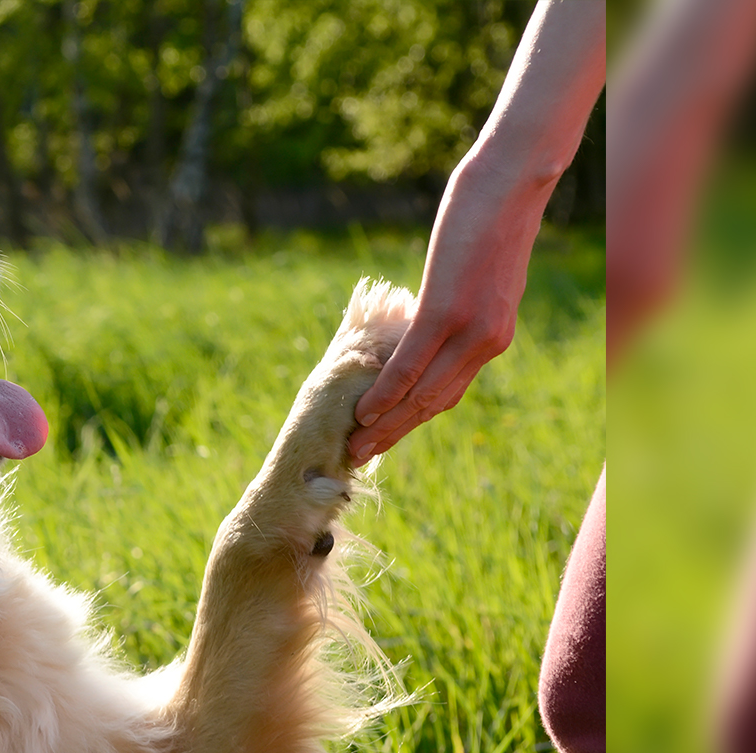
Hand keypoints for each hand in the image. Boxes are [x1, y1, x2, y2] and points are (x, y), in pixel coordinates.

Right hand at [347, 0, 604, 464]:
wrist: (514, 180)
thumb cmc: (493, 214)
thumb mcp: (480, 269)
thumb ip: (461, 299)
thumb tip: (431, 312)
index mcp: (495, 335)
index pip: (449, 391)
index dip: (413, 419)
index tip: (383, 436)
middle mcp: (489, 341)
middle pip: (435, 403)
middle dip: (396, 434)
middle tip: (360, 455)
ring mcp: (470, 328)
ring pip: (423, 392)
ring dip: (386, 424)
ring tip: (355, 443)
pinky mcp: (447, 310)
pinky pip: (411, 362)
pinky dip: (386, 391)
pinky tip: (364, 408)